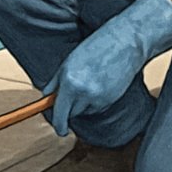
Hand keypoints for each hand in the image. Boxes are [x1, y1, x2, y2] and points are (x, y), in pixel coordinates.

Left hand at [49, 0, 171, 136]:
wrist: (124, 42)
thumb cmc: (95, 48)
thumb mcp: (68, 62)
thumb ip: (55, 82)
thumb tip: (47, 98)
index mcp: (69, 81)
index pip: (59, 113)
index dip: (58, 124)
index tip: (60, 129)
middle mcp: (82, 91)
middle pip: (70, 114)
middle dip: (69, 108)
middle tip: (73, 92)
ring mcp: (98, 97)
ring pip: (84, 111)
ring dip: (83, 103)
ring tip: (89, 81)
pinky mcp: (110, 100)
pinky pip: (97, 108)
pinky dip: (96, 101)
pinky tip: (100, 84)